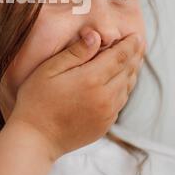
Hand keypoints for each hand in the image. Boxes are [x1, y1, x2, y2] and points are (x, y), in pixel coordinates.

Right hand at [8, 32, 144, 160]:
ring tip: (132, 59)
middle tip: (138, 43)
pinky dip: (124, 88)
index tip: (136, 35)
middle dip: (134, 55)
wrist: (36, 139)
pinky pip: (121, 102)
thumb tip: (96, 36)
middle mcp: (105, 97)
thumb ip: (76, 52)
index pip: (120, 56)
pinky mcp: (104, 125)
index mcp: (92, 79)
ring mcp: (107, 113)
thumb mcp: (50, 69)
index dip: (130, 44)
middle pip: (127, 71)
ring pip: (127, 87)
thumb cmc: (37, 100)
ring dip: (131, 71)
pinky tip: (120, 82)